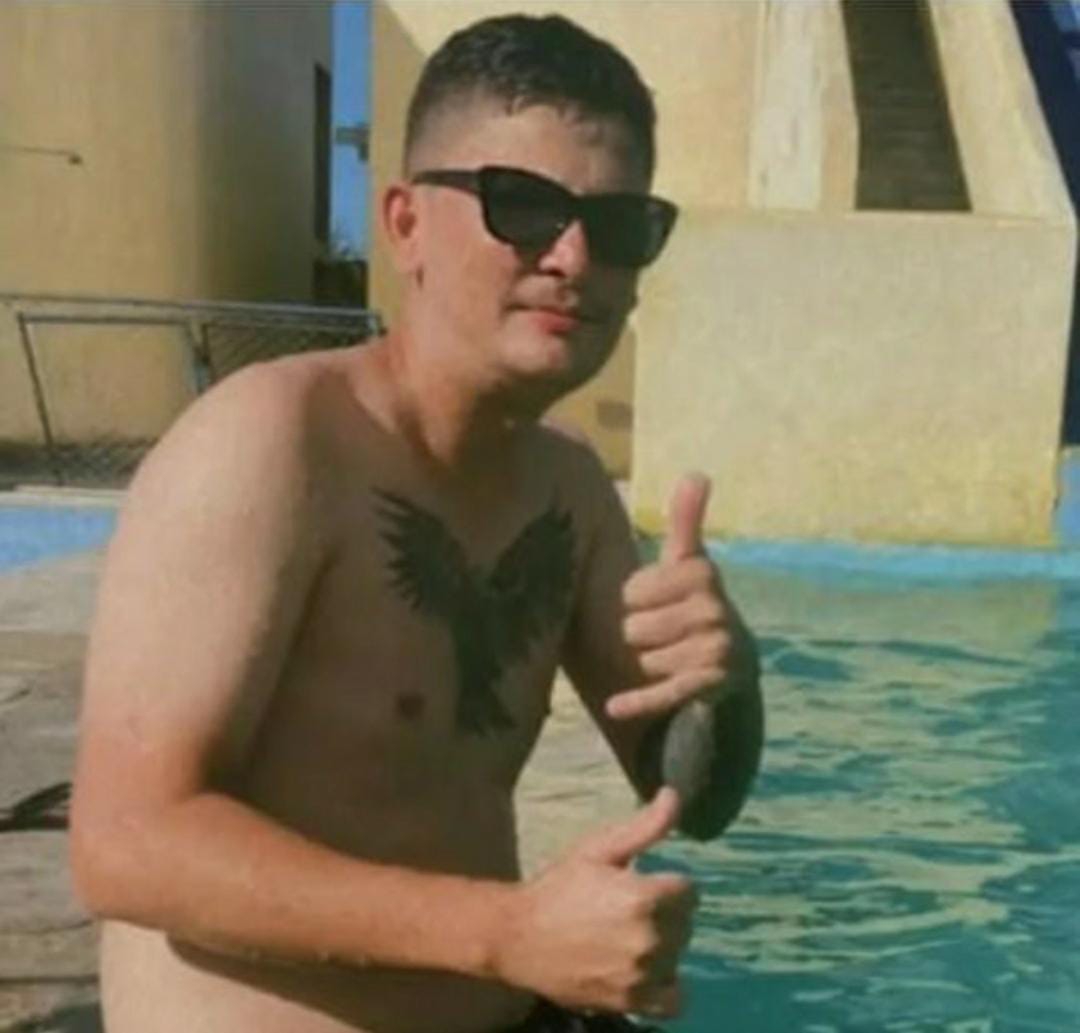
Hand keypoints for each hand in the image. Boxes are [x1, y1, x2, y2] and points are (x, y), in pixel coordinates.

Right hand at [493, 788, 696, 1016]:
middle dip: (666, 911)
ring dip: (663, 944)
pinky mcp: (630, 1002)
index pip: (689, 890)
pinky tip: (645, 969)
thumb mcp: (598, 848)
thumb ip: (644, 826)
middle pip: (685, 923)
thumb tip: (675, 795)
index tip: (643, 882)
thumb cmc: (558, 886)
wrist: (517, 937)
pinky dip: (665, 985)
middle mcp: (648, 939)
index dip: (667, 883)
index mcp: (643, 897)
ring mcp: (640, 975)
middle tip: (630, 907)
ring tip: (630, 934)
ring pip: (678, 956)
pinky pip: (674, 1000)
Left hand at [607, 473, 756, 722]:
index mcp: (704, 574)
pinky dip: (639, 701)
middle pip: (635, 627)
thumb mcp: (687, 564)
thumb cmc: (692, 605)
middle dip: (638, 635)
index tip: (651, 601)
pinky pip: (664, 692)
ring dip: (646, 664)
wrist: (729, 665)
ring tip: (668, 657)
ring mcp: (718, 650)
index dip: (634, 599)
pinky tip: (615, 706)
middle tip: (660, 634)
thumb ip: (686, 521)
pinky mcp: (711, 687)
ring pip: (646, 659)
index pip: (633, 590)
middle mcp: (718, 610)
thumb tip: (697, 472)